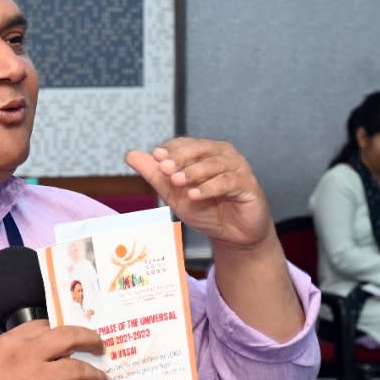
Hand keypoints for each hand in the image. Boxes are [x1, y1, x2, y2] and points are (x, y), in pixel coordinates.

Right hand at [0, 321, 108, 379]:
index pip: (43, 325)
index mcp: (10, 343)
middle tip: (100, 345)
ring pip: (78, 368)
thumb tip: (40, 362)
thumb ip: (13, 357)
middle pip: (68, 337)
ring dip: (96, 374)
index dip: (62, 330)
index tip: (74, 336)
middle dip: (89, 338)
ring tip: (103, 379)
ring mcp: (36, 379)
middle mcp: (25, 355)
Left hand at [125, 138, 274, 250]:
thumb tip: (131, 155)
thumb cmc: (205, 211)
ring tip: (177, 181)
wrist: (232, 235)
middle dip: (180, 158)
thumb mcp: (174, 194)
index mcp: (204, 152)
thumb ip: (155, 175)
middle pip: (199, 149)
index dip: (171, 150)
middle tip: (165, 168)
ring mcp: (237, 168)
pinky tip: (195, 195)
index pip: (185, 144)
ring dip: (193, 172)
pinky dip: (209, 188)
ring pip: (213, 164)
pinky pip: (227, 183)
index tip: (156, 157)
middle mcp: (222, 155)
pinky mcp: (248, 185)